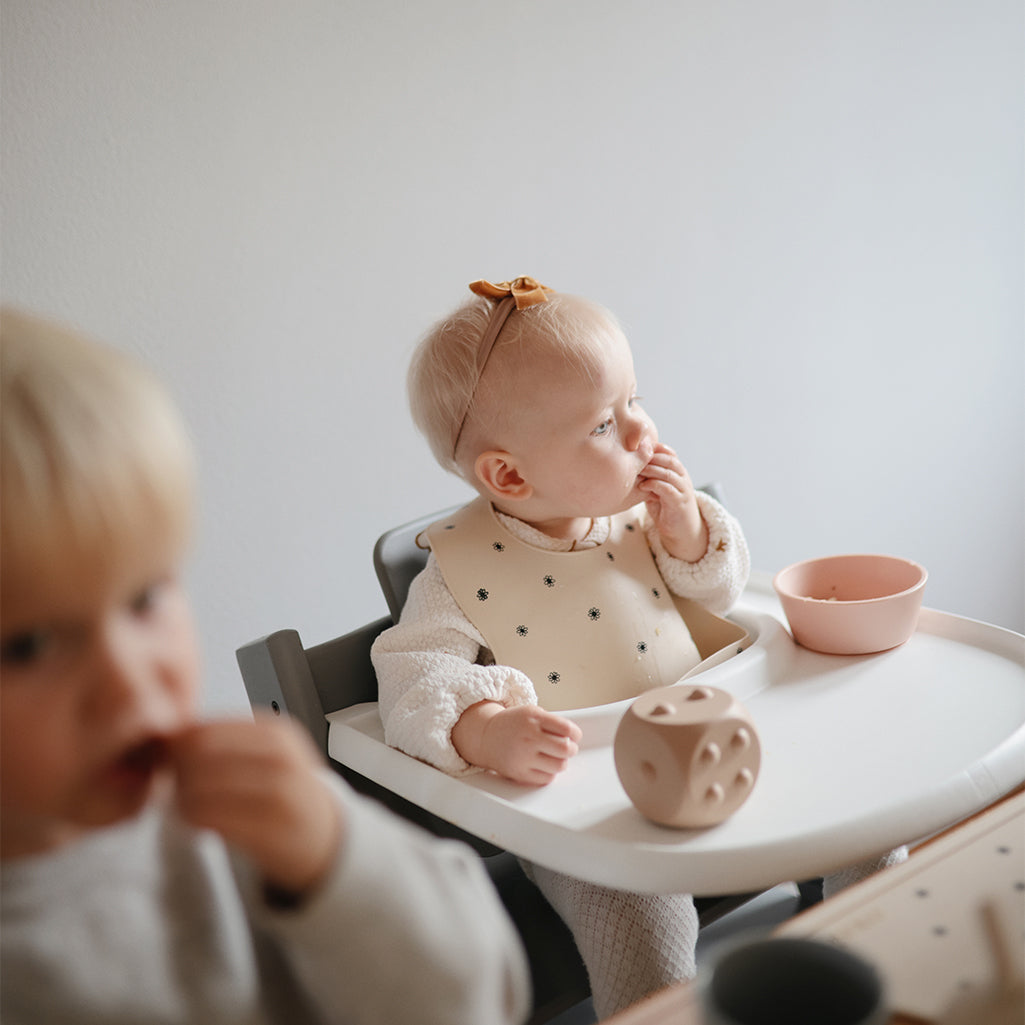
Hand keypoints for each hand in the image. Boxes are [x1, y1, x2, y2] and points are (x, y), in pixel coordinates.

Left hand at [170, 713, 340, 896]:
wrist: (324, 835)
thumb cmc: (284, 792)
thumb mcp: (268, 752)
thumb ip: (226, 739)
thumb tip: (168, 734)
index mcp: (276, 731)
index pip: (203, 729)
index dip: (175, 745)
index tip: (167, 758)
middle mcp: (279, 758)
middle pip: (197, 756)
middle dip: (175, 770)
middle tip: (173, 782)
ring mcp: (277, 794)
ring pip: (198, 788)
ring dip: (181, 798)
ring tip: (186, 802)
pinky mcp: (269, 830)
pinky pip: (208, 819)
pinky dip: (193, 820)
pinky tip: (201, 821)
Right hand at [451, 702, 581, 785]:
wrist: (486, 736)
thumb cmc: (513, 724)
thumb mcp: (531, 712)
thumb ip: (552, 722)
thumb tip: (574, 737)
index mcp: (533, 719)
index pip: (567, 729)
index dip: (576, 734)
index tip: (574, 736)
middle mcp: (529, 738)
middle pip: (566, 749)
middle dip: (571, 749)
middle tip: (566, 748)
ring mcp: (523, 757)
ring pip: (559, 766)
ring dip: (561, 762)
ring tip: (554, 756)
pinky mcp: (519, 774)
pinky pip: (547, 778)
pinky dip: (549, 772)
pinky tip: (543, 764)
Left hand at [638, 443, 708, 562]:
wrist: (682, 531)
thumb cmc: (667, 509)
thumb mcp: (656, 490)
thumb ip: (649, 478)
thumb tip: (631, 466)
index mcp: (678, 473)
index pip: (669, 453)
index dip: (655, 448)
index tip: (638, 448)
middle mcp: (683, 478)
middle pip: (670, 459)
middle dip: (651, 456)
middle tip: (635, 457)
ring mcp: (683, 490)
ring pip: (669, 473)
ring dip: (651, 469)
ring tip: (637, 470)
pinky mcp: (679, 502)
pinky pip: (667, 489)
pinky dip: (653, 485)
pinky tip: (642, 486)